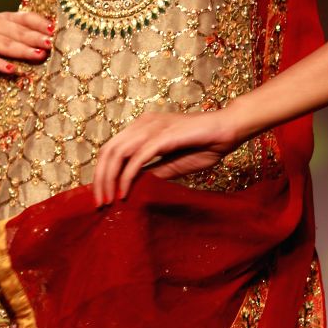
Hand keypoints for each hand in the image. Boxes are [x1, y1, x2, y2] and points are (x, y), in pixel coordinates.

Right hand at [0, 10, 54, 73]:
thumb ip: (13, 32)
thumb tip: (40, 41)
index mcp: (0, 18)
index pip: (24, 17)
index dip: (40, 23)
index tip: (56, 29)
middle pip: (18, 31)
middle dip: (37, 37)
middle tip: (54, 44)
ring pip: (5, 44)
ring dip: (23, 49)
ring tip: (39, 55)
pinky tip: (10, 70)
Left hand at [91, 108, 240, 207]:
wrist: (228, 130)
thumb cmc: (204, 145)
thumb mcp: (172, 164)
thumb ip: (153, 172)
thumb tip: (132, 188)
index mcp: (143, 127)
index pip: (111, 149)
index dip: (102, 172)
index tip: (103, 195)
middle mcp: (143, 124)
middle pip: (108, 150)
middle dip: (100, 178)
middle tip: (100, 203)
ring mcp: (152, 127)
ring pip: (118, 153)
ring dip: (109, 179)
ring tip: (109, 200)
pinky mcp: (163, 135)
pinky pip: (137, 157)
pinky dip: (127, 177)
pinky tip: (125, 192)